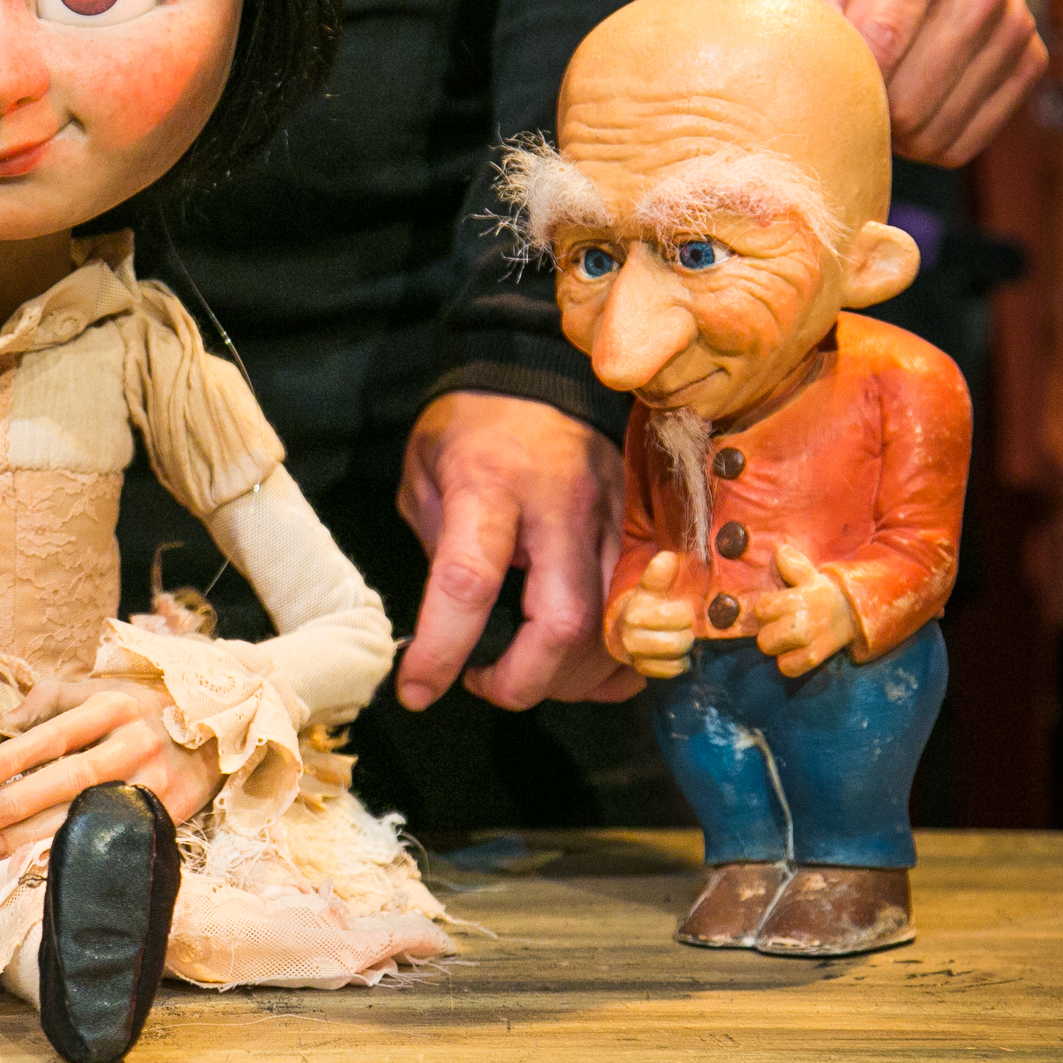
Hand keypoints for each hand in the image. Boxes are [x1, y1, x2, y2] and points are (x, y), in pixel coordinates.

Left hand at [0, 678, 222, 861]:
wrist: (213, 732)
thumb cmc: (137, 710)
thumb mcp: (96, 690)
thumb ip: (45, 702)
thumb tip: (0, 727)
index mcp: (111, 707)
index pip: (52, 735)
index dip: (8, 758)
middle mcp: (134, 745)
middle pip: (68, 780)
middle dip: (13, 803)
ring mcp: (152, 785)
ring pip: (87, 815)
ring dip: (31, 836)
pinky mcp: (164, 818)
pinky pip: (110, 838)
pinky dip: (71, 850)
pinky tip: (33, 861)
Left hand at [394, 391, 636, 710]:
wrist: (540, 373)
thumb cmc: (471, 425)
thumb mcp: (424, 473)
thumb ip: (437, 548)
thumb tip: (451, 627)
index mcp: (491, 484)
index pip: (470, 580)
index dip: (443, 648)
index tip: (418, 689)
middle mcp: (564, 506)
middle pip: (564, 623)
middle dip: (522, 681)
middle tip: (481, 683)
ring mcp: (615, 521)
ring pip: (610, 631)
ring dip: (564, 678)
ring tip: (522, 673)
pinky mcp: (644, 534)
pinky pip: (642, 619)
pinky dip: (612, 662)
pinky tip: (575, 667)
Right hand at [613, 552, 693, 678]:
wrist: (624, 634)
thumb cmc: (646, 607)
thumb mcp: (650, 588)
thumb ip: (659, 575)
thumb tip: (669, 557)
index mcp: (635, 606)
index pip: (665, 612)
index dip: (681, 613)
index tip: (685, 608)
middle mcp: (630, 629)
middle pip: (677, 633)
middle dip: (686, 628)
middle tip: (684, 624)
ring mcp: (635, 651)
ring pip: (676, 650)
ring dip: (684, 645)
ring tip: (681, 637)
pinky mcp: (642, 669)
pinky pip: (673, 669)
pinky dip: (680, 663)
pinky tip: (676, 655)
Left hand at [753, 544, 857, 677]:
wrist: (854, 614)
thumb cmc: (824, 593)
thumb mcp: (809, 574)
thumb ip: (792, 563)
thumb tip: (779, 548)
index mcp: (798, 599)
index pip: (761, 610)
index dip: (765, 608)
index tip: (777, 605)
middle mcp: (802, 623)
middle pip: (763, 638)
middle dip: (768, 631)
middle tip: (780, 625)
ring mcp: (809, 644)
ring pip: (773, 653)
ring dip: (778, 648)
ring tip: (788, 638)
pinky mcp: (814, 660)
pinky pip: (788, 669)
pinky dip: (789, 663)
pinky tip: (795, 652)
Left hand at [759, 0, 1046, 166]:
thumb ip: (801, 6)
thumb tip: (809, 81)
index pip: (880, 54)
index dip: (835, 90)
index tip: (804, 87)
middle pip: (910, 106)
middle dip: (860, 110)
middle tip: (834, 82)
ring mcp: (1012, 24)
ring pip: (938, 133)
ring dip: (893, 125)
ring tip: (870, 80)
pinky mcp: (1026, 55)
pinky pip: (967, 138)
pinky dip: (929, 132)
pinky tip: (905, 92)